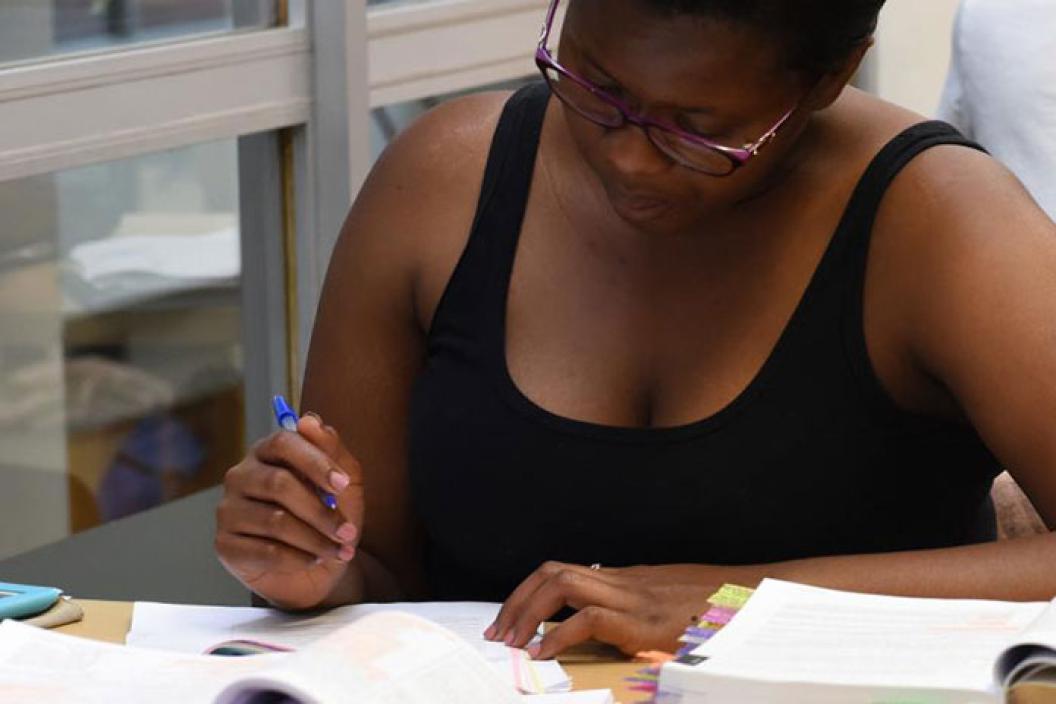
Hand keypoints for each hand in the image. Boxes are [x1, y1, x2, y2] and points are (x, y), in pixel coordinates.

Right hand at [215, 413, 364, 609]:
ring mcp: (228, 510)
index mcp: (267, 452)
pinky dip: (298, 558)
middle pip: (279, 484)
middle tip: (348, 532)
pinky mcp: (225, 545)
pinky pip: (265, 551)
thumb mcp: (344, 483)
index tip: (343, 484)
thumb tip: (309, 420)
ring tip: (338, 550)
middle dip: (320, 511)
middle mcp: (241, 476)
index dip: (315, 462)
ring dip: (315, 540)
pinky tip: (314, 560)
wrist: (317, 569)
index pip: (283, 442)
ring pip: (275, 522)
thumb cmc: (328, 517)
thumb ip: (332, 450)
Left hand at [484, 562, 723, 658]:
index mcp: (626, 579)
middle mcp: (624, 580)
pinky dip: (558, 634)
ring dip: (527, 611)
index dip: (528, 592)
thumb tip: (606, 633)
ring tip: (512, 643)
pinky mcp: (646, 621)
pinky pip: (590, 616)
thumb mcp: (672, 609)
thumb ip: (640, 615)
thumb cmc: (721, 610)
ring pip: (562, 583)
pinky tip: (545, 653)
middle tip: (497, 633)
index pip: (562, 571)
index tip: (509, 620)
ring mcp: (634, 596)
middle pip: (551, 571)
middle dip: (516, 600)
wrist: (761, 599)